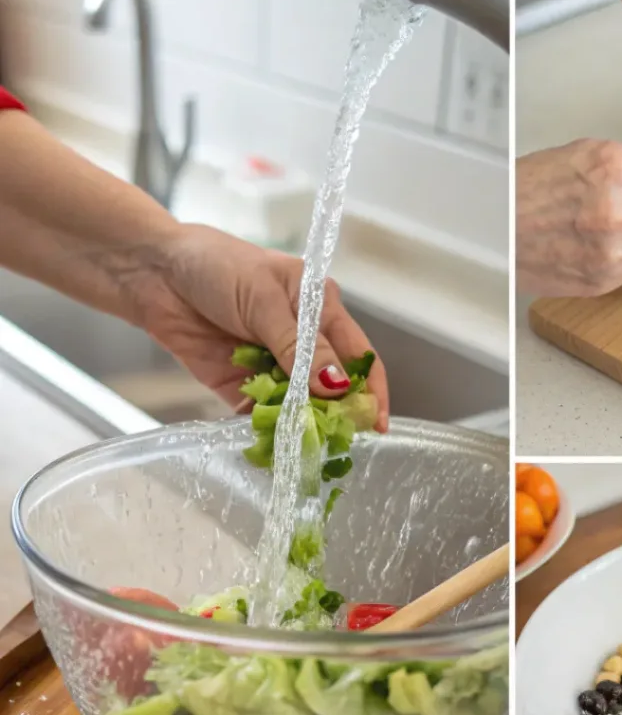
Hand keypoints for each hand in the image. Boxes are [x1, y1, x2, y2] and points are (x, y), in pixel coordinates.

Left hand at [136, 224, 388, 428]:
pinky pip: (261, 416)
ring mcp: (273, 366)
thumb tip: (338, 386)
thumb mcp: (264, 302)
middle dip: (337, 415)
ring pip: (299, 406)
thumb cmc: (215, 266)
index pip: (358, 355)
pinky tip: (272, 447)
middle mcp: (302, 341)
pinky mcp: (241, 386)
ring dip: (301, 426)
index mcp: (320, 310)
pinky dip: (267, 432)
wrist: (152, 272)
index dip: (372, 389)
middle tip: (338, 441)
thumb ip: (301, 347)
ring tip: (303, 448)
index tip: (376, 423)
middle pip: (332, 388)